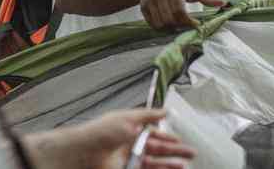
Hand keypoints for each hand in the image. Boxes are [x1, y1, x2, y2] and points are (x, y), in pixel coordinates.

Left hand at [23, 109, 195, 168]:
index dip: (167, 138)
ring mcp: (128, 161)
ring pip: (153, 165)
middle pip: (156, 151)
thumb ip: (148, 115)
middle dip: (174, 152)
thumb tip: (165, 111)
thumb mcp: (127, 118)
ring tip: (183, 166)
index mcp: (130, 131)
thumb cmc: (101, 132)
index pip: (153, 135)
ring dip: (169, 165)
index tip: (180, 142)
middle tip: (190, 154)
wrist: (83, 153)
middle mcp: (130, 147)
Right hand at [138, 0, 224, 29]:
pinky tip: (166, 22)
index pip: (180, 11)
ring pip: (161, 24)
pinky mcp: (143, 6)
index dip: (188, 22)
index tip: (195, 26)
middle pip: (170, 19)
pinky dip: (160, 27)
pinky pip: (153, 23)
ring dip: (170, 28)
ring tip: (176, 24)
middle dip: (179, 26)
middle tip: (186, 25)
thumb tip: (223, 3)